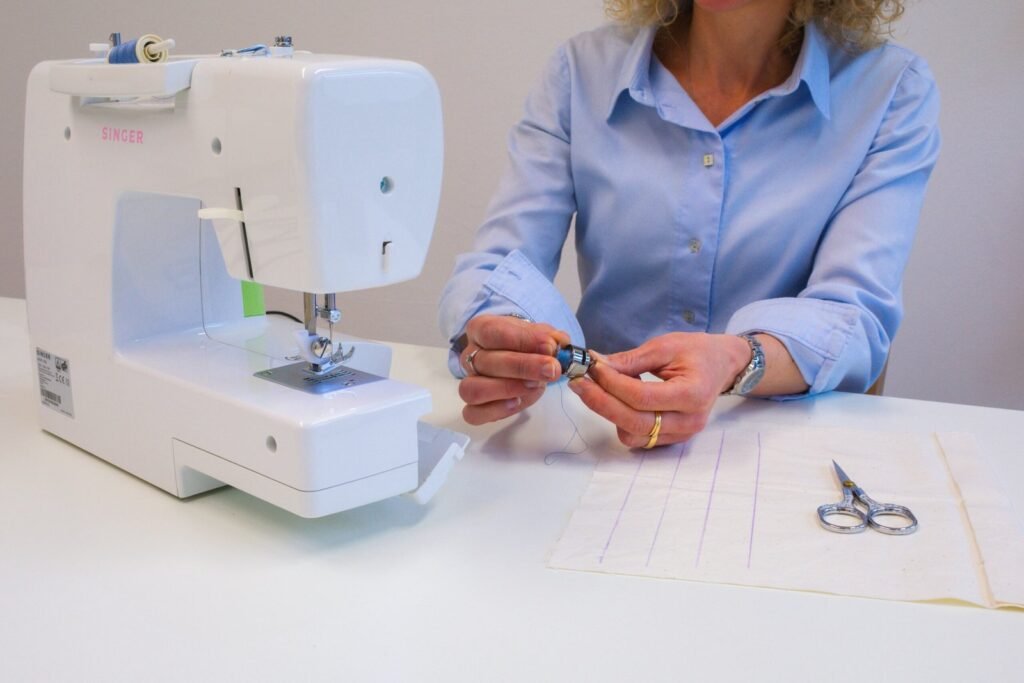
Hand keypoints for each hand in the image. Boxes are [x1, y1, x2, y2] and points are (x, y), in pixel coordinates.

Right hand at [458, 315, 569, 424]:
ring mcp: (468, 382)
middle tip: (551, 369)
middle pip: (486, 362)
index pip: (492, 332)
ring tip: (535, 385)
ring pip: (473, 389)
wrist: (523, 361)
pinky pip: (473, 413)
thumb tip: (557, 343)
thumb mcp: (539, 334)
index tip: (549, 346)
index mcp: (480, 329)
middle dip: (522, 366)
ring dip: (507, 389)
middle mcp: (469, 356)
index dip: (521, 340)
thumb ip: (549, 337)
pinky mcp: (473, 407)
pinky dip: (495, 410)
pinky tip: (517, 402)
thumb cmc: (527, 345)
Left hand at [568, 333, 749, 447]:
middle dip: (601, 403)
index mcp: (692, 394)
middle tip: (579, 383)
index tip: (593, 368)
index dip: (612, 384)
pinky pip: (639, 438)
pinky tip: (616, 399)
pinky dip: (621, 421)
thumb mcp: (665, 346)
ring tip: (599, 388)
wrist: (721, 365)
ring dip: (610, 413)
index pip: (642, 397)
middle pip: (634, 422)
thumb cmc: (697, 352)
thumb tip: (596, 365)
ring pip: (633, 435)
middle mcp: (689, 420)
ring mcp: (681, 434)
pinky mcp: (672, 439)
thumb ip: (630, 360)